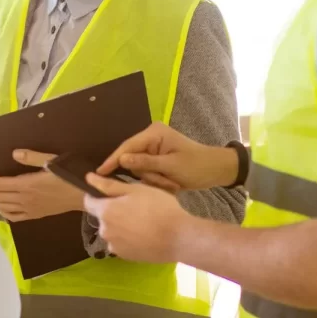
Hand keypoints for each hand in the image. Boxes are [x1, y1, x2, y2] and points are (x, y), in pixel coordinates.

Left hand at [0, 150, 82, 221]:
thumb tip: (13, 153)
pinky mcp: (34, 216)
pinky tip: (8, 203)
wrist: (82, 195)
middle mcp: (25, 199)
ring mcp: (29, 210)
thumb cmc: (67, 176)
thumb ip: (31, 157)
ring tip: (2, 188)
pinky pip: (13, 218)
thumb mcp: (51, 161)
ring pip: (2, 207)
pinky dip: (6, 211)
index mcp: (27, 185)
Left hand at [82, 174, 190, 263]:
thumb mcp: (136, 189)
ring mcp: (114, 246)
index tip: (111, 192)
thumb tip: (88, 178)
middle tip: (134, 205)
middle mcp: (105, 231)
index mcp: (105, 212)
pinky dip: (128, 238)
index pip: (88, 202)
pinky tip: (144, 234)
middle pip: (102, 217)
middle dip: (112, 210)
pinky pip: (121, 243)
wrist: (180, 238)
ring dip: (120, 225)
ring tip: (142, 221)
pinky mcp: (125, 257)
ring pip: (112, 231)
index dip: (96, 195)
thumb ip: (109, 185)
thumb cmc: (159, 207)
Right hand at [98, 122, 234, 191]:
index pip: (127, 147)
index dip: (113, 160)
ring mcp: (154, 148)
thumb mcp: (171, 166)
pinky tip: (170, 183)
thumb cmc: (196, 166)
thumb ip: (145, 163)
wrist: (217, 170)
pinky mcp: (157, 158)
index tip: (99, 173)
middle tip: (166, 183)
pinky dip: (157, 180)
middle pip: (133, 159)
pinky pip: (147, 172)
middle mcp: (151, 137)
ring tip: (172, 184)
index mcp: (154, 133)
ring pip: (140, 168)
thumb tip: (122, 160)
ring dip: (154, 179)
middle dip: (147, 175)